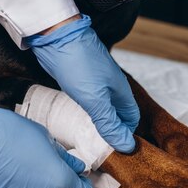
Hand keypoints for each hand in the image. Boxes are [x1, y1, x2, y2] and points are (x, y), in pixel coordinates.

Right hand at [0, 99, 93, 187]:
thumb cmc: (8, 132)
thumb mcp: (44, 137)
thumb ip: (64, 158)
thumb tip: (77, 168)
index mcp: (58, 182)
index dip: (82, 187)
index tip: (76, 179)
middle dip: (52, 184)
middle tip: (37, 163)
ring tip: (14, 167)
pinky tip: (0, 177)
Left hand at [25, 14, 139, 152]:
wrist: (56, 36)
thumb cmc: (78, 64)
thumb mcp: (95, 99)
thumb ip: (109, 123)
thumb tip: (127, 146)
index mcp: (121, 91)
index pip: (131, 118)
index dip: (126, 134)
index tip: (115, 151)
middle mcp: (111, 87)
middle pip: (118, 114)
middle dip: (112, 130)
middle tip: (99, 149)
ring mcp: (96, 82)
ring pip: (103, 107)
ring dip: (99, 122)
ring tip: (89, 139)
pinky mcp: (81, 79)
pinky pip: (89, 100)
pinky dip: (86, 112)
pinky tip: (78, 119)